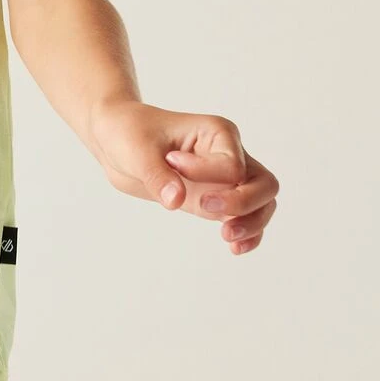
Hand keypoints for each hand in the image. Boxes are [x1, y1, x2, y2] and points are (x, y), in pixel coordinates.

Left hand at [90, 99, 278, 255]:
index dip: (206, 174)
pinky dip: (248, 234)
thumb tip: (176, 201)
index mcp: (217, 132)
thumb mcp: (137, 150)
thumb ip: (158, 174)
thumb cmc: (128, 133)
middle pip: (264, 184)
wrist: (115, 140)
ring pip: (262, 203)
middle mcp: (228, 154)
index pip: (232, 164)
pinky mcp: (214, 198)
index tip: (173, 163)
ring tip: (227, 237)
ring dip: (252, 223)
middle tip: (204, 208)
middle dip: (243, 203)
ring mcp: (224, 179)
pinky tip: (234, 248)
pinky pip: (246, 218)